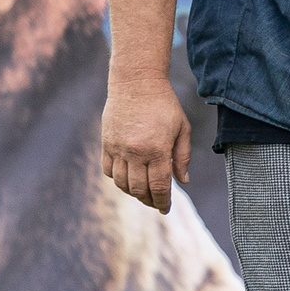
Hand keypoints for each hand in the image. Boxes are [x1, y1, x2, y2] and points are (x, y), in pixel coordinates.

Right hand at [102, 78, 191, 212]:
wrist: (136, 82)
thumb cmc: (164, 104)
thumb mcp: (182, 128)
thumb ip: (183, 156)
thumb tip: (183, 181)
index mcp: (157, 149)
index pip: (159, 187)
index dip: (163, 202)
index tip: (165, 209)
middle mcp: (136, 152)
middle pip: (139, 189)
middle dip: (149, 200)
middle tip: (156, 201)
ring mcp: (118, 148)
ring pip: (122, 183)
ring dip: (133, 192)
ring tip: (142, 191)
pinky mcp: (106, 143)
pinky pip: (108, 171)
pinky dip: (117, 179)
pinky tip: (128, 176)